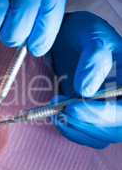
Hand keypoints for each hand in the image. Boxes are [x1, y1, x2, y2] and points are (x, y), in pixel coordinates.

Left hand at [51, 11, 121, 147]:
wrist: (71, 38)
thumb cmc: (85, 32)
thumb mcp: (92, 35)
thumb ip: (94, 58)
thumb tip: (86, 90)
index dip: (104, 114)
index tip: (73, 108)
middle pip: (115, 129)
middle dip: (85, 124)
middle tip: (59, 110)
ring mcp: (110, 110)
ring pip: (101, 137)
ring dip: (75, 129)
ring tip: (53, 110)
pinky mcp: (94, 117)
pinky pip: (88, 135)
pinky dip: (70, 130)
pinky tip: (56, 115)